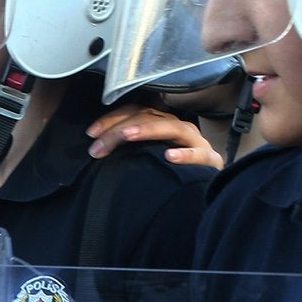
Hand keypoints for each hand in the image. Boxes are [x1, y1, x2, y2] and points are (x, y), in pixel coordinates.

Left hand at [87, 106, 223, 169]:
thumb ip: (130, 150)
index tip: (91, 134)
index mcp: (163, 125)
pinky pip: (199, 155)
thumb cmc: (174, 173)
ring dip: (149, 130)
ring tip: (127, 136)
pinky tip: (169, 157)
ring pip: (174, 129)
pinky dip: (185, 155)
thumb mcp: (148, 158)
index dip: (113, 120)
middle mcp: (179, 129)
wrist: (206, 189)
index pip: (136, 113)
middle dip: (121, 130)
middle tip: (99, 146)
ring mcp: (197, 142)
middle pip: (150, 119)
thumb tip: (98, 150)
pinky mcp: (210, 160)